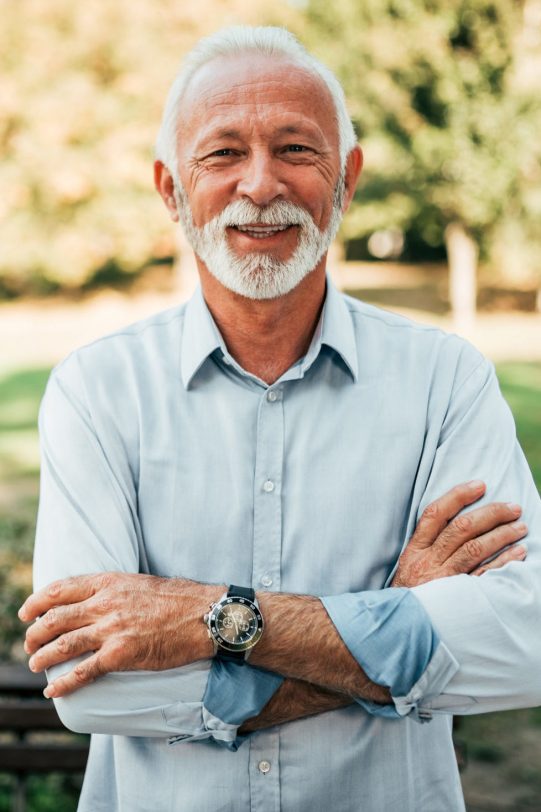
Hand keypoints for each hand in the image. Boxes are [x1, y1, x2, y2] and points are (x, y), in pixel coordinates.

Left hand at [18, 573, 221, 697]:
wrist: (205, 615)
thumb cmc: (179, 598)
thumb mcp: (140, 582)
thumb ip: (115, 589)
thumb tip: (97, 598)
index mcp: (109, 582)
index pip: (60, 589)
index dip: (37, 602)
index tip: (26, 612)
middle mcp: (105, 604)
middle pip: (56, 618)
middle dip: (35, 633)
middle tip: (30, 643)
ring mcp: (112, 629)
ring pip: (63, 644)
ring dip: (42, 656)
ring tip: (34, 664)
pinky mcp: (121, 654)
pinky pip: (83, 671)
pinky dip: (63, 682)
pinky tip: (53, 689)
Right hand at [392, 480, 527, 587]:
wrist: (396, 632)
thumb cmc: (407, 596)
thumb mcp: (407, 568)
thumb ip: (426, 546)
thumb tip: (454, 519)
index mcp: (414, 551)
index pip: (436, 514)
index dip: (458, 496)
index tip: (479, 484)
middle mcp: (428, 563)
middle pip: (461, 529)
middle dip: (490, 514)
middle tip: (512, 507)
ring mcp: (443, 582)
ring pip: (475, 550)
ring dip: (501, 535)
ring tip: (520, 526)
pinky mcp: (458, 600)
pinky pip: (485, 577)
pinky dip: (504, 562)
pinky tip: (519, 553)